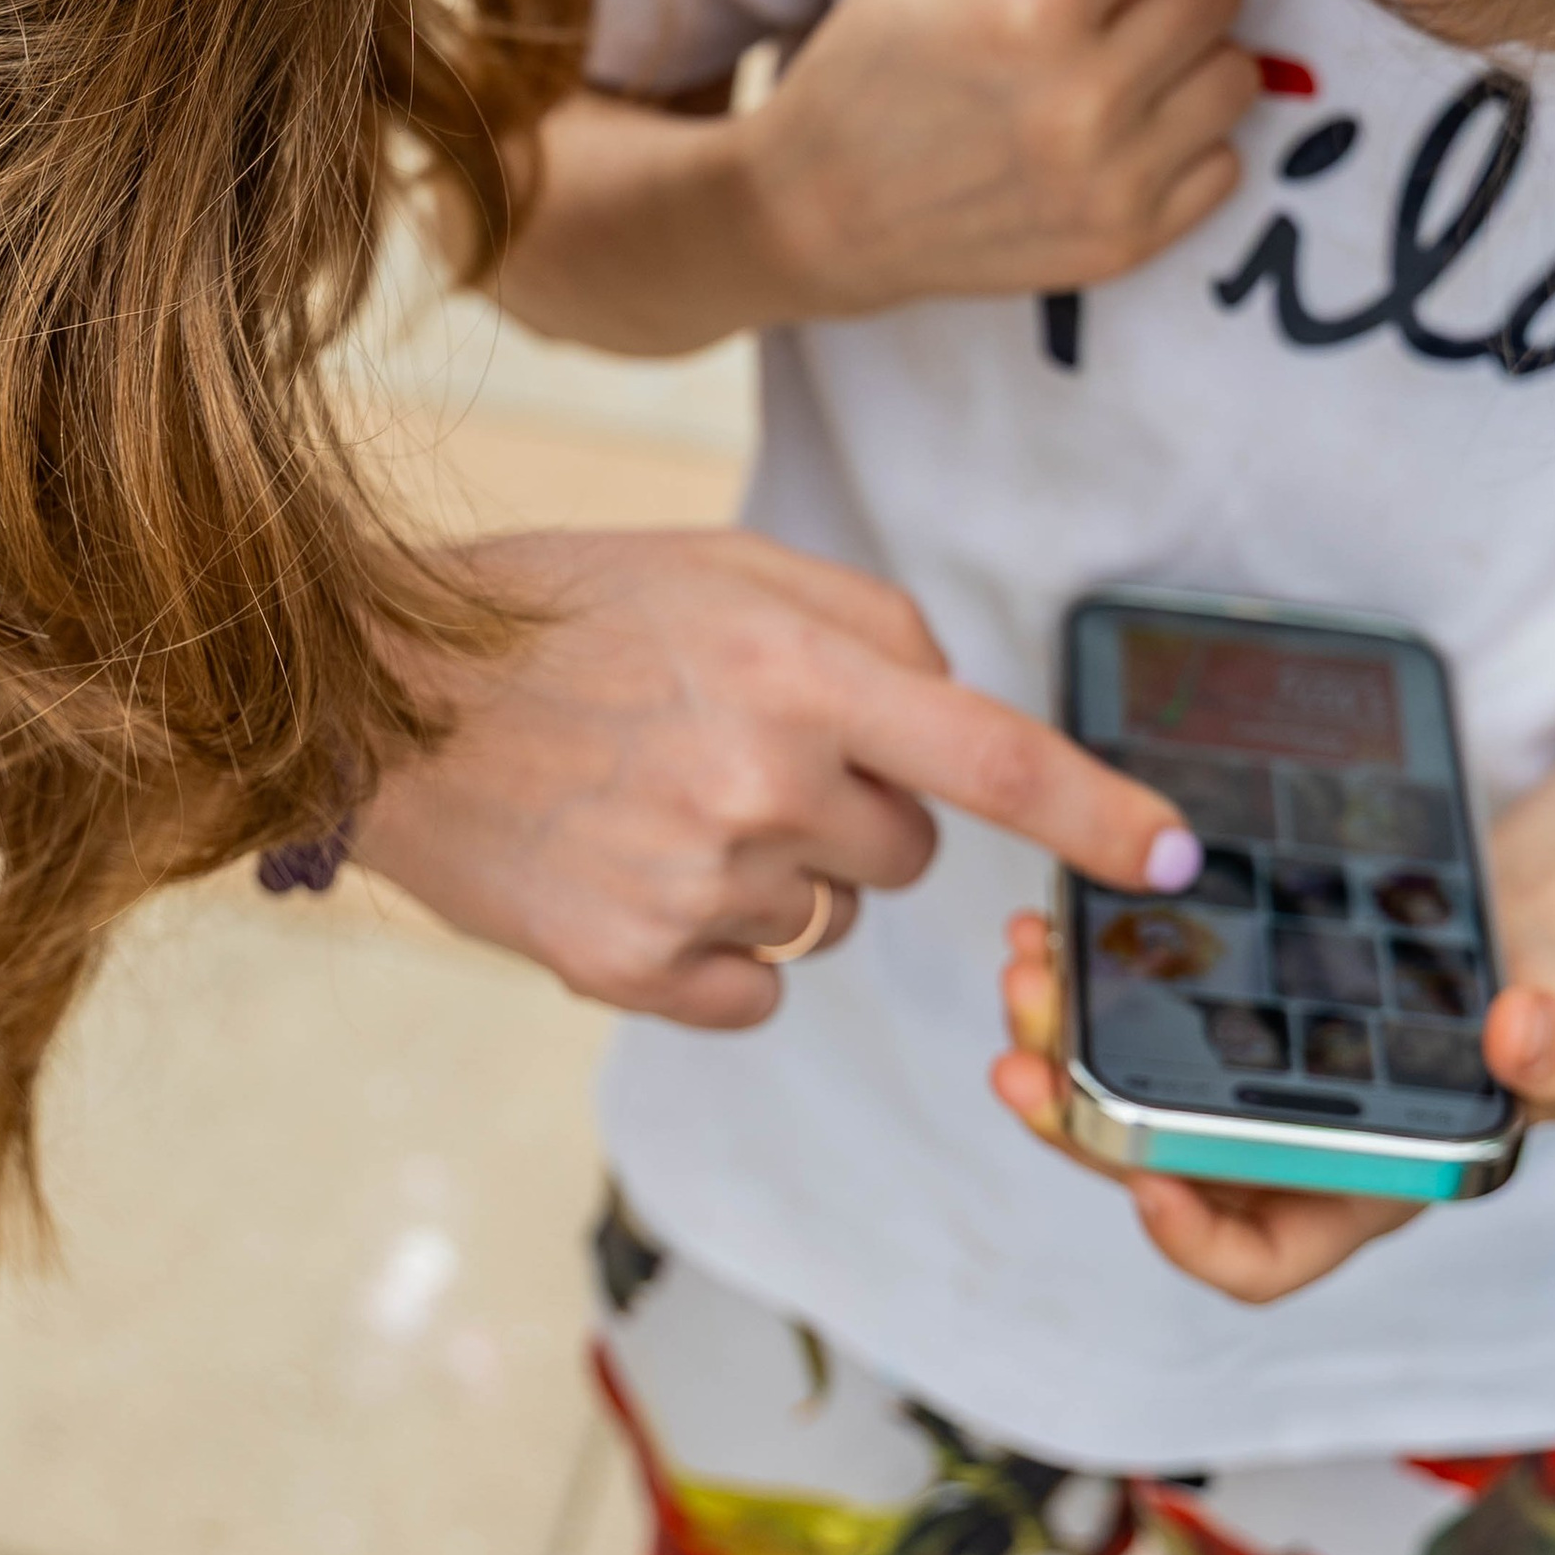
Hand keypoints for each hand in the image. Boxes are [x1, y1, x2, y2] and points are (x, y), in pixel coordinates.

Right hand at [354, 525, 1196, 1025]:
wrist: (376, 694)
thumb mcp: (724, 564)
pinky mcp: (629, 969)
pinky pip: (756, 990)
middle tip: (737, 751)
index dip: (1099, 815)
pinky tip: (636, 871)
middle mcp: (762, 784)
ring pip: (829, 918)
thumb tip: (956, 713)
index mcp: (797, 672)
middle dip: (857, 809)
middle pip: (911, 851)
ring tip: (661, 799)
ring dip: (777, 871)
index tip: (1177, 861)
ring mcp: (695, 886)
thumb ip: (865, 627)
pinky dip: (715, 949)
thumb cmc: (562, 611)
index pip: (993, 756)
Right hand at [734, 0, 1255, 317]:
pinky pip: (1224, 164)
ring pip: (1237, 75)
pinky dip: (1190, 140)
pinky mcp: (1126, 242)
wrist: (815, 221)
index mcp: (1030, 8)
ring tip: (1124, 58)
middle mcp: (1083, 98)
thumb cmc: (866, 71)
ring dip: (1196, 55)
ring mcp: (1110, 179)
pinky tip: (1123, 128)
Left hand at [988, 907, 1554, 1306]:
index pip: (1259, 1258)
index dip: (1194, 1242)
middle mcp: (1276, 1155)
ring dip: (1055, 1047)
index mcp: (1355, 1194)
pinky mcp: (1207, 1015)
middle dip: (1079, 1123)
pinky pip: (1122, 1019)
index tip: (1147, 1181)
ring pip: (1116, 1093)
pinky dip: (1079, 981)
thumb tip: (1523, 1034)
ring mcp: (1233, 1086)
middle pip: (1151, 1167)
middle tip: (1023, 1058)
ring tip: (1026, 970)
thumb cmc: (1534, 1011)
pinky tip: (1053, 920)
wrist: (1499, 931)